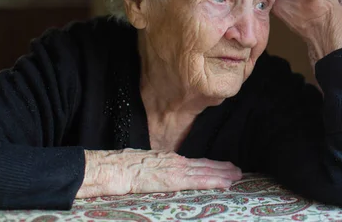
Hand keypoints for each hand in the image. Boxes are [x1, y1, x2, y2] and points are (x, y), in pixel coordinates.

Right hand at [77, 149, 242, 196]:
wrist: (103, 168)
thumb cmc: (114, 170)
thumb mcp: (137, 169)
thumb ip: (151, 172)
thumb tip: (156, 177)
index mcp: (163, 160)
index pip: (191, 163)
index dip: (208, 166)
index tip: (223, 167)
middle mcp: (170, 161)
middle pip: (200, 165)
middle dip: (220, 169)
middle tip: (239, 171)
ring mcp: (170, 169)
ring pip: (201, 171)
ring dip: (220, 174)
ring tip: (236, 176)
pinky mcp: (167, 178)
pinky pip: (194, 180)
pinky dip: (210, 180)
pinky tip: (222, 182)